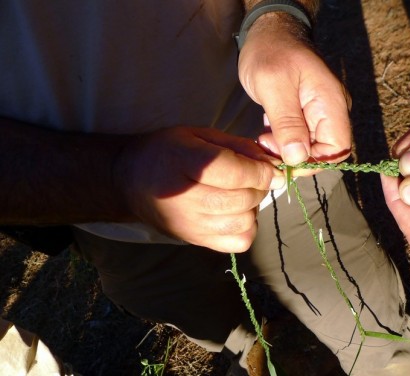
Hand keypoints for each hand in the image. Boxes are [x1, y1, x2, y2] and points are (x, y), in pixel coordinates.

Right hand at [115, 127, 285, 252]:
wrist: (132, 182)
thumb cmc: (169, 152)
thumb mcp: (199, 135)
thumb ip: (238, 147)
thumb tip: (273, 165)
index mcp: (184, 161)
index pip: (235, 173)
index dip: (262, 171)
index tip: (272, 169)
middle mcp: (185, 197)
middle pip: (242, 198)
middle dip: (259, 187)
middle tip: (255, 178)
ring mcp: (189, 224)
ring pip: (243, 222)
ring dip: (253, 207)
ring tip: (243, 194)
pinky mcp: (195, 240)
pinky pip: (238, 242)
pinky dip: (246, 228)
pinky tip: (236, 213)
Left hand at [237, 13, 351, 166]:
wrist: (269, 32)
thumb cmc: (270, 53)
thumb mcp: (273, 86)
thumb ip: (287, 122)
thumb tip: (298, 158)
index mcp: (331, 103)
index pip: (337, 148)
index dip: (313, 161)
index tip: (283, 159)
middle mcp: (332, 111)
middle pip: (324, 151)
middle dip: (296, 156)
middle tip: (267, 144)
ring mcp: (320, 113)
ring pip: (310, 147)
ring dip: (286, 150)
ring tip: (264, 137)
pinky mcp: (307, 114)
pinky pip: (301, 138)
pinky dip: (284, 141)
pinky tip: (268, 131)